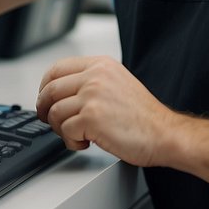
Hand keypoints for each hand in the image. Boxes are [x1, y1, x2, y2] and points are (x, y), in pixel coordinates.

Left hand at [35, 55, 173, 165]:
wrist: (164, 133)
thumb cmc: (144, 116)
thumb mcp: (117, 84)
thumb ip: (91, 82)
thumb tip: (62, 92)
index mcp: (101, 65)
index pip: (57, 69)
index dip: (44, 86)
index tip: (44, 98)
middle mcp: (95, 77)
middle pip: (50, 90)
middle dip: (44, 109)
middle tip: (48, 120)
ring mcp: (92, 96)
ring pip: (54, 112)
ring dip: (61, 129)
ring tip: (78, 135)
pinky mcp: (91, 118)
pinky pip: (65, 131)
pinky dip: (71, 142)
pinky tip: (86, 142)